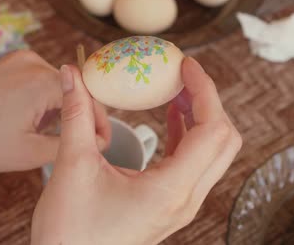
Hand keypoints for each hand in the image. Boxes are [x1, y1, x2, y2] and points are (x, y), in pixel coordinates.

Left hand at [0, 50, 110, 172]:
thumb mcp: (31, 153)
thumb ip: (71, 144)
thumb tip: (96, 141)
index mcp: (43, 80)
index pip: (90, 98)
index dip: (101, 123)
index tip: (104, 143)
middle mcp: (33, 61)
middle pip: (74, 89)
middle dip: (75, 117)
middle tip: (69, 145)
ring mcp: (16, 60)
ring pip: (55, 85)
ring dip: (56, 109)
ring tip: (39, 136)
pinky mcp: (4, 64)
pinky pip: (36, 80)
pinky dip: (39, 100)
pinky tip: (24, 121)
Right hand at [31, 57, 241, 244]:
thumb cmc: (70, 231)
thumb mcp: (72, 166)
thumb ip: (76, 114)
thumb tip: (71, 73)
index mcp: (170, 190)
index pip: (212, 130)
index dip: (204, 90)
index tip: (184, 65)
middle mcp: (185, 200)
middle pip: (223, 141)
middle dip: (207, 101)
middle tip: (181, 76)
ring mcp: (180, 207)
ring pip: (212, 155)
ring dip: (200, 118)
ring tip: (175, 91)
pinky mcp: (169, 207)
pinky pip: (193, 166)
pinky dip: (187, 137)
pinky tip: (170, 118)